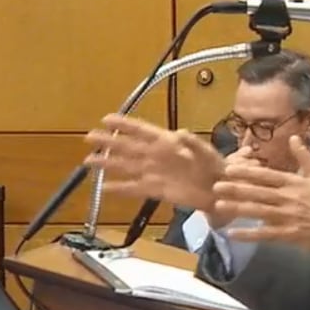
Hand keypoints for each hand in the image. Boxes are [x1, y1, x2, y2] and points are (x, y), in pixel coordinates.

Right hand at [83, 114, 223, 211]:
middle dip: (109, 141)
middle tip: (89, 137)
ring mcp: (154, 173)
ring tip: (89, 162)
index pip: (142, 130)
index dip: (124, 124)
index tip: (106, 119)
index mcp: (167, 142)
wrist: (220, 190)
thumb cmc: (215, 167)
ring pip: (126, 167)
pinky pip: (134, 188)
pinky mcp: (156, 190)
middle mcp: (156, 156)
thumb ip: (194, 144)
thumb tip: (181, 134)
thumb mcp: (207, 153)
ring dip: (108, 164)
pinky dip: (119, 188)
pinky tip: (104, 188)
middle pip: (128, 147)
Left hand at [213, 136, 309, 261]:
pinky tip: (232, 233)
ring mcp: (287, 217)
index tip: (229, 168)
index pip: (267, 175)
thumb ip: (304, 156)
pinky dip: (248, 234)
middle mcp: (288, 198)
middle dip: (235, 188)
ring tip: (219, 205)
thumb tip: (293, 137)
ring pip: (258, 211)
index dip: (247, 172)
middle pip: (257, 192)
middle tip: (216, 185)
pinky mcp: (288, 235)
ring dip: (237, 208)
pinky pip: (264, 234)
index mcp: (294, 183)